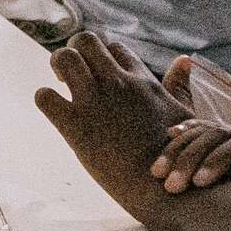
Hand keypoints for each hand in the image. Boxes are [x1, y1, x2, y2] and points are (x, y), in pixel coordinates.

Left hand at [34, 37, 199, 222]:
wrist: (164, 189)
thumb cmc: (179, 159)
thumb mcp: (185, 116)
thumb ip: (179, 88)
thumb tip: (183, 60)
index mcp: (142, 82)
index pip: (115, 48)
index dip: (104, 58)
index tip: (100, 74)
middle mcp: (117, 84)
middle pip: (86, 41)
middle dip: (75, 52)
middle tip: (72, 75)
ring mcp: (95, 102)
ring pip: (63, 57)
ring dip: (57, 66)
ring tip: (61, 84)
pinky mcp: (75, 126)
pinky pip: (45, 96)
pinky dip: (45, 100)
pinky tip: (55, 112)